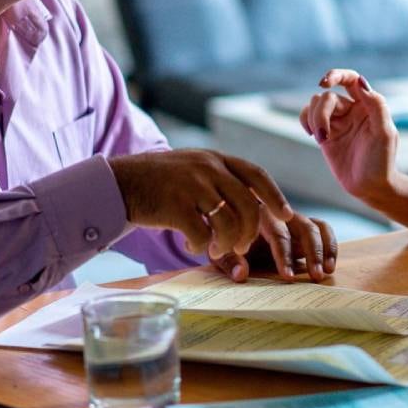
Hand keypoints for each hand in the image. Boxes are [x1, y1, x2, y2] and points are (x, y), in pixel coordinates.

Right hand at [108, 149, 293, 258]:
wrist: (121, 183)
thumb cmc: (162, 183)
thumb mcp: (194, 169)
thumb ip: (221, 181)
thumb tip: (255, 206)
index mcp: (216, 159)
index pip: (256, 175)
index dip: (275, 196)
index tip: (287, 215)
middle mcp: (207, 168)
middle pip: (248, 204)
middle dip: (250, 231)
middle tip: (243, 245)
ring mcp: (191, 186)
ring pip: (228, 222)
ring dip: (226, 243)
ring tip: (215, 248)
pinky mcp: (175, 206)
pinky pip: (201, 234)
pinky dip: (200, 246)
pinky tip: (191, 244)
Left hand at [210, 209, 338, 282]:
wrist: (227, 224)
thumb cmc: (224, 241)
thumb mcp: (219, 252)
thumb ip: (228, 262)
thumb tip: (241, 275)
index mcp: (257, 216)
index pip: (277, 235)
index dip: (284, 256)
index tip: (289, 277)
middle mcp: (279, 214)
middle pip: (303, 228)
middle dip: (312, 253)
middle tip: (316, 276)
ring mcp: (292, 218)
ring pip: (315, 227)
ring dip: (324, 250)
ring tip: (326, 273)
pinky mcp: (303, 224)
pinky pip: (323, 228)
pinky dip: (330, 245)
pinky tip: (331, 266)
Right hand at [300, 70, 398, 202]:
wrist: (370, 186)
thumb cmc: (382, 160)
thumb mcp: (384, 133)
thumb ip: (376, 105)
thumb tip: (361, 81)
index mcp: (368, 104)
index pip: (351, 79)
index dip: (336, 75)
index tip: (323, 83)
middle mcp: (352, 109)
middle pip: (327, 96)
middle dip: (321, 114)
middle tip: (323, 136)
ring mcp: (337, 121)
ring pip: (315, 104)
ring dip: (313, 119)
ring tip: (320, 139)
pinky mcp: (325, 133)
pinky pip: (308, 116)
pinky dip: (305, 121)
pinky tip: (313, 134)